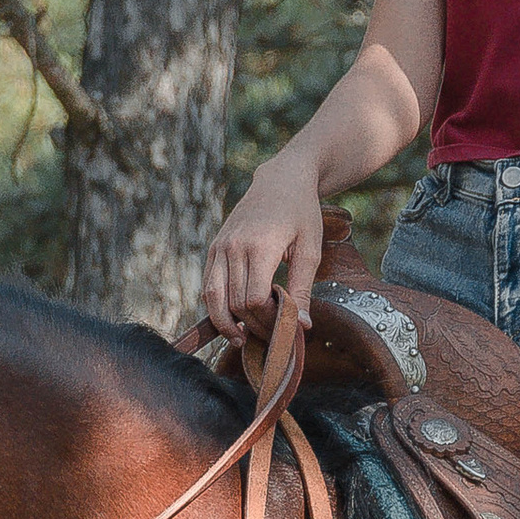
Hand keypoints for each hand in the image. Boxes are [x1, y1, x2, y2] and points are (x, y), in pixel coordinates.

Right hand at [201, 152, 325, 341]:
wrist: (281, 180)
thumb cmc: (301, 213)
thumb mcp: (311, 250)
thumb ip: (304, 289)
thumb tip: (302, 326)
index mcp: (260, 245)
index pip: (252, 298)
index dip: (266, 319)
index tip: (283, 324)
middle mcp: (233, 246)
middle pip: (234, 302)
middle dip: (252, 324)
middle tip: (270, 335)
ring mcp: (220, 246)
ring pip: (213, 297)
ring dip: (226, 322)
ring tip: (241, 338)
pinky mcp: (214, 247)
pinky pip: (208, 284)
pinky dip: (216, 305)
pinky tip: (232, 318)